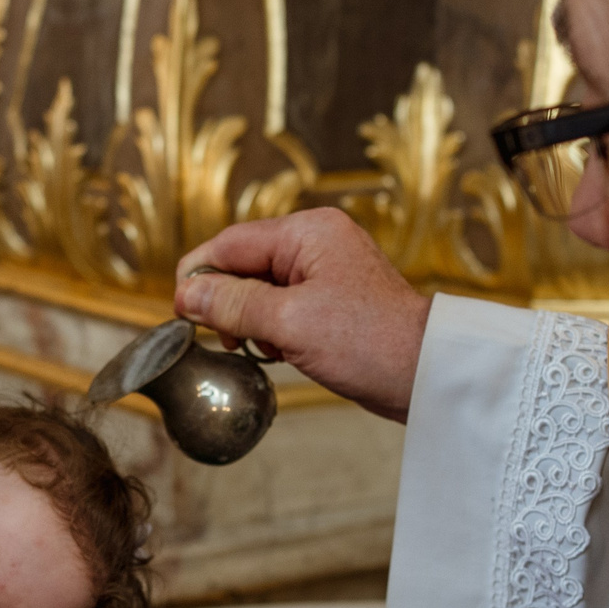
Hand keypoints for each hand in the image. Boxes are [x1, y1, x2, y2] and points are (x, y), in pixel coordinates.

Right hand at [174, 209, 433, 421]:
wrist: (428, 375)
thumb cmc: (370, 343)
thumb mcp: (289, 323)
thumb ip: (232, 304)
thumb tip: (186, 294)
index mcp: (308, 232)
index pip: (229, 243)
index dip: (198, 277)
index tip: (180, 314)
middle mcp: (316, 243)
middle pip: (242, 264)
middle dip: (228, 304)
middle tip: (229, 339)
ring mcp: (325, 272)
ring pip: (259, 290)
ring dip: (250, 322)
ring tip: (267, 349)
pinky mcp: (331, 302)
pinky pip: (282, 309)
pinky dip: (272, 331)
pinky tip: (282, 353)